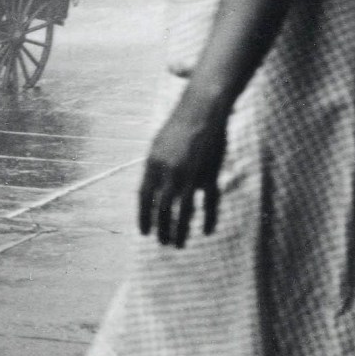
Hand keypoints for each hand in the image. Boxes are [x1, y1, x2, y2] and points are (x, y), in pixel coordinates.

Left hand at [139, 107, 226, 247]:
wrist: (202, 111)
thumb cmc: (176, 129)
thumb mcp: (156, 147)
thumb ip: (153, 171)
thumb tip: (148, 194)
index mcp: (153, 165)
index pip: (144, 198)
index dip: (144, 217)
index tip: (145, 232)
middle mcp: (170, 172)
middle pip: (162, 209)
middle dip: (162, 229)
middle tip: (162, 243)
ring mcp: (191, 175)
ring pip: (184, 210)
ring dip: (180, 230)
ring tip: (178, 244)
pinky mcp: (210, 174)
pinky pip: (210, 202)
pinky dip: (209, 218)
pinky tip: (207, 231)